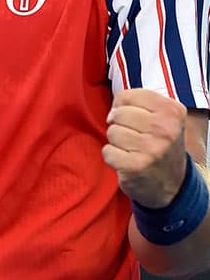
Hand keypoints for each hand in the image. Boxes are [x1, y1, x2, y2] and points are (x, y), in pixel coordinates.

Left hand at [102, 89, 187, 208]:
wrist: (172, 184)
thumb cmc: (160, 145)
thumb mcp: (162, 117)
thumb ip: (139, 103)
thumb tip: (113, 109)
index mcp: (172, 110)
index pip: (128, 95)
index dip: (121, 106)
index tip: (132, 118)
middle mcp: (165, 128)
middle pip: (118, 114)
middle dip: (119, 124)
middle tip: (133, 136)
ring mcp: (152, 148)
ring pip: (112, 132)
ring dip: (116, 142)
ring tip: (131, 149)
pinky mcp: (137, 166)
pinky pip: (108, 152)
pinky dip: (112, 157)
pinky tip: (125, 160)